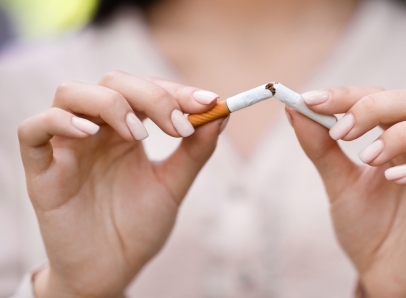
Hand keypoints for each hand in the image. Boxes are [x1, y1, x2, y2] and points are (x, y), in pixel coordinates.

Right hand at [18, 71, 226, 297]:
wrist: (111, 270)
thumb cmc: (138, 227)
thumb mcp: (172, 186)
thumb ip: (195, 151)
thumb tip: (220, 114)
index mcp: (126, 130)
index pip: (148, 90)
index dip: (177, 91)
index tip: (210, 102)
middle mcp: (96, 131)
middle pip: (114, 82)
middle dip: (152, 96)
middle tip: (178, 126)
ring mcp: (67, 147)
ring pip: (71, 93)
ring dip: (111, 103)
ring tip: (138, 135)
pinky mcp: (41, 170)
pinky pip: (32, 130)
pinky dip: (59, 121)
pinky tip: (89, 133)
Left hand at [287, 87, 405, 297]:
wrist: (382, 274)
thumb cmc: (366, 226)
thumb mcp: (338, 183)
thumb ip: (320, 148)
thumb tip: (293, 109)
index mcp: (397, 137)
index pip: (379, 96)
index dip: (347, 95)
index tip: (312, 101)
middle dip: (375, 107)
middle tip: (342, 133)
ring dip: (402, 135)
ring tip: (368, 159)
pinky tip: (393, 179)